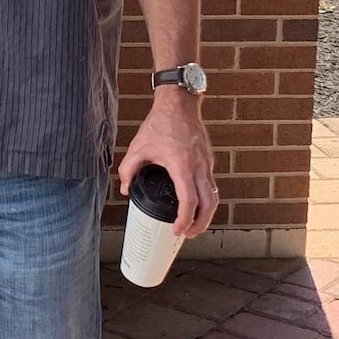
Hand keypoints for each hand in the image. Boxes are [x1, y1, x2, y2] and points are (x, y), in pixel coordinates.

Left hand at [117, 91, 216, 237]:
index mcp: (182, 165)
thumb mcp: (139, 147)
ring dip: (207, 214)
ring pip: (214, 196)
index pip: (189, 201)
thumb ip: (128, 168)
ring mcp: (207, 164)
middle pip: (209, 204)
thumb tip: (124, 188)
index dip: (184, 220)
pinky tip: (196, 203)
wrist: (179, 104)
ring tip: (194, 224)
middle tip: (189, 234)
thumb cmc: (161, 123)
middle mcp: (199, 167)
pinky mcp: (208, 160)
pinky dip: (207, 199)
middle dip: (201, 224)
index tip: (176, 230)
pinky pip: (211, 185)